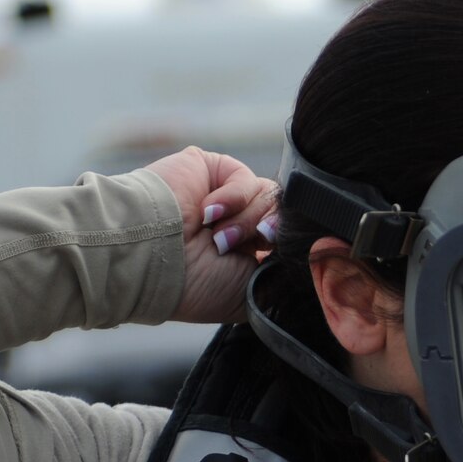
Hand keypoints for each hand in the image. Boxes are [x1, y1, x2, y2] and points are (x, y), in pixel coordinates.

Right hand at [142, 147, 278, 322]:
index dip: (289, 246)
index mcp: (246, 255)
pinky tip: (208, 214)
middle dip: (270, 233)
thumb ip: (278, 273)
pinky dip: (233, 198)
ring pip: (268, 197)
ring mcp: (226, 196)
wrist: (153, 258)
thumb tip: (309, 255)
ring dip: (246, 221)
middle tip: (251, 244)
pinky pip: (245, 177)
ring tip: (219, 238)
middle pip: (283, 216)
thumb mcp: (249, 292)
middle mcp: (239, 224)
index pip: (287, 240)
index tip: (277, 257)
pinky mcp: (213, 169)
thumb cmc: (194, 285)